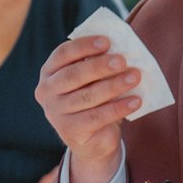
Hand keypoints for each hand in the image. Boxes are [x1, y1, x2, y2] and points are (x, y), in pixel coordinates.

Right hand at [37, 36, 140, 182]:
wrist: (93, 140)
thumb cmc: (94, 100)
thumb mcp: (93, 80)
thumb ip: (99, 64)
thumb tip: (121, 48)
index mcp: (49, 72)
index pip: (63, 54)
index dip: (84, 46)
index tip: (107, 41)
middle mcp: (46, 91)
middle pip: (73, 74)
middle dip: (100, 66)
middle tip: (122, 61)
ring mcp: (55, 113)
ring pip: (87, 96)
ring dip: (114, 85)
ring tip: (135, 77)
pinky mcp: (69, 131)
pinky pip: (97, 117)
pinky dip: (118, 108)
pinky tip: (135, 101)